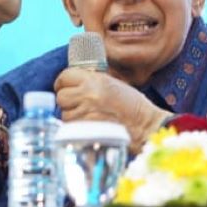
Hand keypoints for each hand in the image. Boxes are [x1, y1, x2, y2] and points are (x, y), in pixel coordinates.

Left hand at [53, 67, 168, 153]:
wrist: (144, 126)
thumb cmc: (131, 106)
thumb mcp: (111, 84)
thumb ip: (90, 81)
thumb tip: (70, 83)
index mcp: (94, 80)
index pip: (65, 77)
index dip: (63, 82)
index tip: (66, 86)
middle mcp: (88, 95)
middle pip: (61, 96)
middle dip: (67, 100)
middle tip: (78, 103)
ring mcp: (85, 114)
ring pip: (64, 113)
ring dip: (72, 115)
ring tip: (87, 115)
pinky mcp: (86, 130)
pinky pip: (71, 127)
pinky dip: (76, 127)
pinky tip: (89, 125)